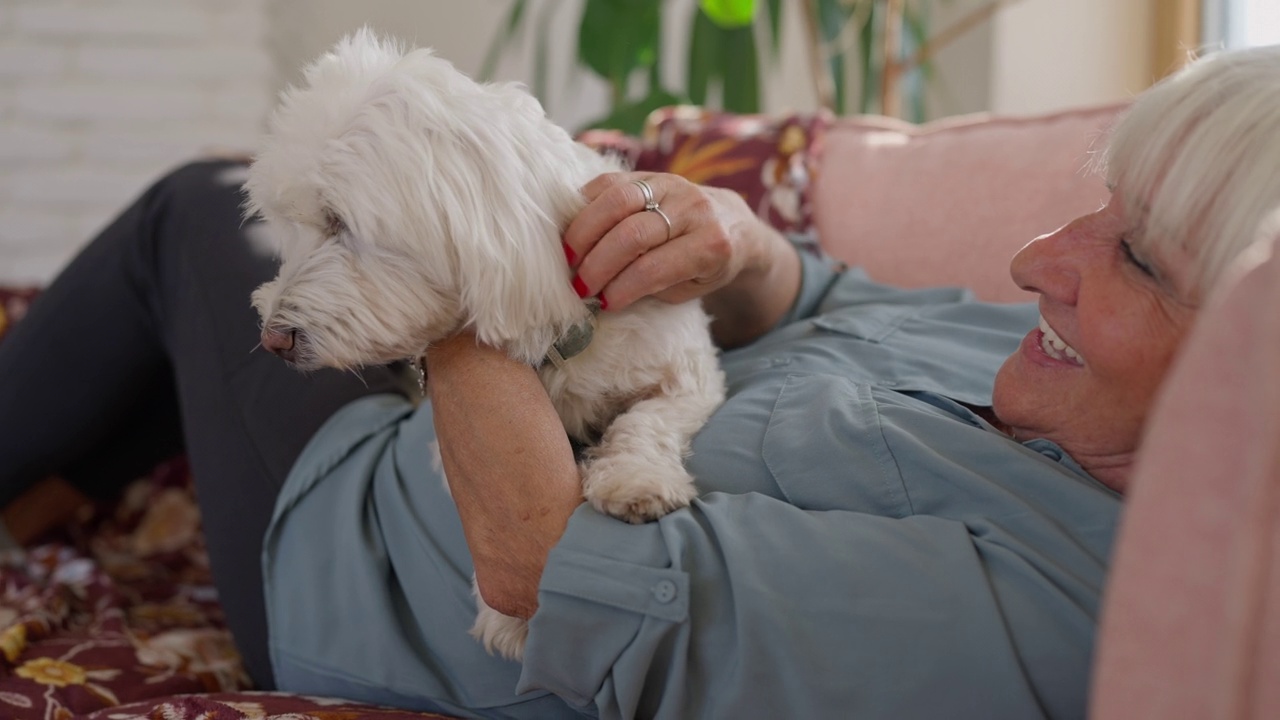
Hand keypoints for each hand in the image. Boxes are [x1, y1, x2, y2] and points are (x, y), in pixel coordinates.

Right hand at [563, 172, 765, 308]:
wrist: (731, 221)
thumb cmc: (707, 265)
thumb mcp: (691, 287)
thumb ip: (653, 287)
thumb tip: (603, 293)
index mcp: (710, 245)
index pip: (654, 268)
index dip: (621, 288)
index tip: (602, 303)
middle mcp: (694, 209)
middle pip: (632, 234)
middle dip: (598, 264)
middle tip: (578, 286)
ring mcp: (672, 185)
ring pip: (617, 200)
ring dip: (584, 231)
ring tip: (569, 257)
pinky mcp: (652, 173)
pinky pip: (610, 181)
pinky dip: (586, 205)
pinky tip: (574, 229)